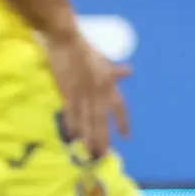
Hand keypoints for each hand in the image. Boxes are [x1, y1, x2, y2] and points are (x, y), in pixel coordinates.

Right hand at [45, 30, 129, 160]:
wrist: (65, 40)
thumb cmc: (85, 49)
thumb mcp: (104, 60)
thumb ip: (114, 71)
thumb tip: (129, 71)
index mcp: (109, 84)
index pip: (119, 107)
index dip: (123, 122)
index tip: (126, 136)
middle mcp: (99, 91)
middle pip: (102, 119)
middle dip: (103, 137)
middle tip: (104, 154)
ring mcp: (82, 93)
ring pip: (87, 120)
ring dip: (89, 137)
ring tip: (90, 152)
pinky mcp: (67, 92)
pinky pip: (71, 113)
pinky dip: (72, 125)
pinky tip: (73, 137)